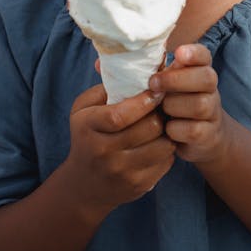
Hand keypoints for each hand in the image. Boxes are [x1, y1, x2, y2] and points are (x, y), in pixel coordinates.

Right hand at [64, 85, 174, 212]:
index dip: (144, 101)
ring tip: (163, 123)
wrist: (84, 185)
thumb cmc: (87, 136)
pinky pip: (165, 162)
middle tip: (165, 105)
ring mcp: (121, 171)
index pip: (121, 115)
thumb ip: (106, 87)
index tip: (156, 90)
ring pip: (162, 146)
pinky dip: (167, 149)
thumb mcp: (84, 109)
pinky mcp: (138, 185)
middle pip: (147, 128)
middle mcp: (103, 152)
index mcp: (88, 127)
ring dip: (166, 131)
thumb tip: (135, 66)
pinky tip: (159, 142)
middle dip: (160, 113)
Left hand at [149, 44, 227, 164]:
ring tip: (161, 108)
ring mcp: (212, 112)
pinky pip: (193, 130)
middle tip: (153, 83)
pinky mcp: (207, 134)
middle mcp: (211, 90)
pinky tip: (166, 128)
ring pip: (200, 105)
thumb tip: (135, 58)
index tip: (178, 53)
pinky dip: (175, 129)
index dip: (194, 53)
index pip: (204, 55)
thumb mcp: (170, 85)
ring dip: (174, 105)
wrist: (201, 135)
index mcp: (200, 71)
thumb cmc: (176, 102)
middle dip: (177, 80)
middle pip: (206, 78)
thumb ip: (161, 71)